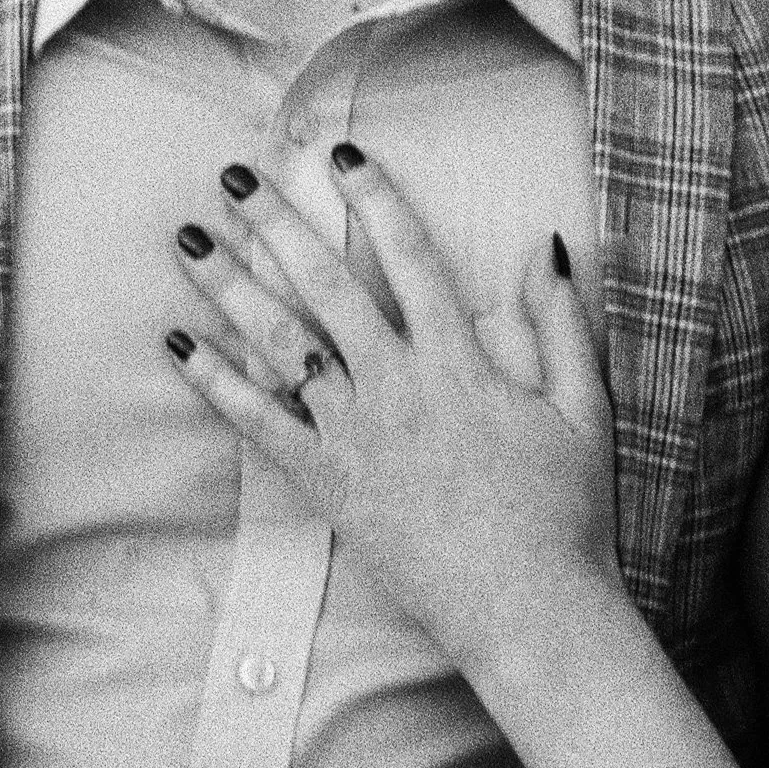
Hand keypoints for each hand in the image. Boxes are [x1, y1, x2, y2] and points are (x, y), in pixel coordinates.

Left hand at [167, 148, 623, 693]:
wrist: (531, 613)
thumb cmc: (567, 511)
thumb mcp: (586, 408)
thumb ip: (561, 323)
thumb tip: (545, 245)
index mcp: (460, 361)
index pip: (409, 255)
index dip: (375, 197)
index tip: (341, 153)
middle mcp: (397, 388)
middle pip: (324, 286)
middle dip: (275, 223)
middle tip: (233, 174)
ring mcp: (356, 438)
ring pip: (279, 345)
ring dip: (230, 287)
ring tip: (188, 240)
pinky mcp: (330, 487)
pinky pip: (260, 427)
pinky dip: (218, 383)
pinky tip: (182, 346)